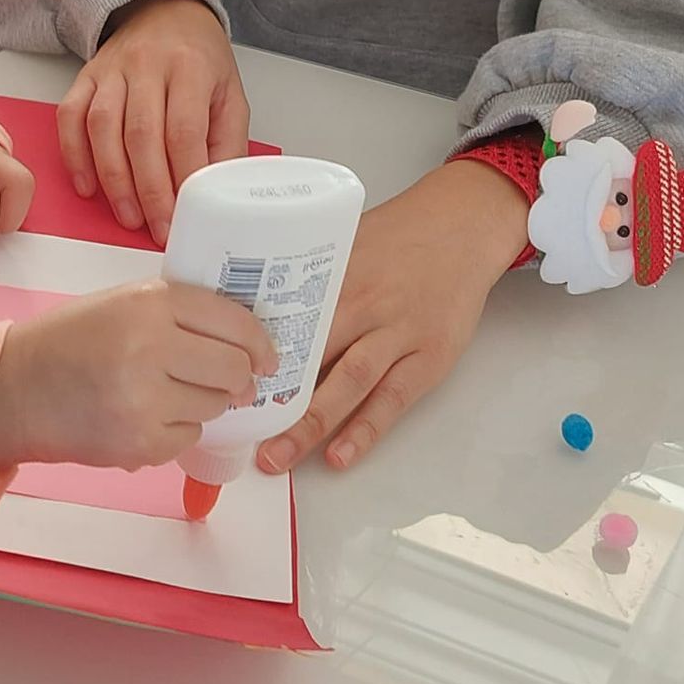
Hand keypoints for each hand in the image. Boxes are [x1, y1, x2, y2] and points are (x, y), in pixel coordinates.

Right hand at [0, 281, 277, 475]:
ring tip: (169, 393)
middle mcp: (150, 346)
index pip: (231, 319)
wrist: (13, 388)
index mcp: (148, 301)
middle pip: (234, 368)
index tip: (267, 356)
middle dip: (240, 378)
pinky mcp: (140, 442)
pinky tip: (145, 415)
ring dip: (205, 403)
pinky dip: (177, 429)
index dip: (259, 341)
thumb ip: (176, 312)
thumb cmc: (69, 340)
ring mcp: (145, 398)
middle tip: (233, 381)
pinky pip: (189, 437)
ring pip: (214, 405)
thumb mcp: (122, 302)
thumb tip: (243, 337)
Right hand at [57, 0, 250, 244]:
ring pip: (103, 128)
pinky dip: (75, 154)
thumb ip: (226, 141)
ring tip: (128, 216)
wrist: (165, 11)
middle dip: (149, 190)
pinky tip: (88, 186)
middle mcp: (147, 64)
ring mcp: (111, 69)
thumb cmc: (200, 58)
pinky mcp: (86, 76)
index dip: (182, 178)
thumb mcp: (230, 93)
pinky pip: (71, 117)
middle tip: (157, 228)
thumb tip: (215, 193)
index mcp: (190, 67)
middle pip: (142, 134)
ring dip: (114, 179)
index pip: (184, 130)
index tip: (185, 215)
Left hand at [257, 159, 528, 473]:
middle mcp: (364, 305)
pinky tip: (339, 456)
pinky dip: (366, 430)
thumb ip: (311, 272)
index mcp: (336, 275)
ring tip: (278, 457)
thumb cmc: (400, 233)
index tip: (221, 376)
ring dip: (311, 425)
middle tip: (237, 430)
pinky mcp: (429, 357)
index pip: (286, 317)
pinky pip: (393, 399)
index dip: (252, 349)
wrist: (462, 226)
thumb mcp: (348, 239)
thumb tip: (257, 296)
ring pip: (348, 385)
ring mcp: (398, 333)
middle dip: (273, 397)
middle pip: (311, 357)